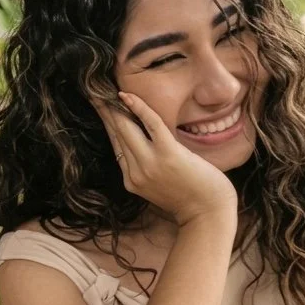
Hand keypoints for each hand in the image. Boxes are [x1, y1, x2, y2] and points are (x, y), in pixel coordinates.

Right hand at [91, 91, 237, 226]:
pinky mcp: (167, 153)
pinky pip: (150, 124)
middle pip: (116, 135)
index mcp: (132, 181)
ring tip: (105, 90)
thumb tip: (143, 144)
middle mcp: (136, 173)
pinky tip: (126, 96)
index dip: (108, 124)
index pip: (116, 146)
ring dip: (115, 107)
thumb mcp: (159, 186)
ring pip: (127, 128)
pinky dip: (138, 107)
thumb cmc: (191, 198)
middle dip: (105, 112)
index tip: (100, 107)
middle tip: (95, 92)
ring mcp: (150, 164)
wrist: (209, 213)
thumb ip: (147, 168)